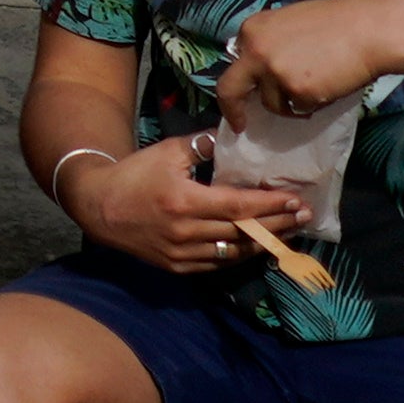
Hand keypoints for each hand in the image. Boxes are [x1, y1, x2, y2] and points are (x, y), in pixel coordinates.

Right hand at [64, 130, 308, 280]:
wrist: (97, 208)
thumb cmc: (133, 175)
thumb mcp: (166, 152)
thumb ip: (201, 146)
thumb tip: (230, 136)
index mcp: (185, 201)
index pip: (239, 207)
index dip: (271, 205)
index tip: (296, 201)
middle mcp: (186, 232)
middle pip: (243, 231)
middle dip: (279, 224)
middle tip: (305, 217)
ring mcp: (181, 253)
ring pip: (234, 251)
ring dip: (265, 243)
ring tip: (289, 233)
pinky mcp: (177, 266)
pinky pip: (217, 263)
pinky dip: (240, 254)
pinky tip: (257, 246)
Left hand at [216, 0, 403, 121]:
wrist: (371, 29)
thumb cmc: (339, 22)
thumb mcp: (292, 22)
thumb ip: (271, 42)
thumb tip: (263, 66)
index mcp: (252, 29)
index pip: (234, 63)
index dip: (242, 81)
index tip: (244, 95)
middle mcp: (256, 50)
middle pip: (229, 88)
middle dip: (232, 110)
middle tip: (240, 124)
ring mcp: (275, 73)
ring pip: (272, 103)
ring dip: (290, 103)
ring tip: (317, 86)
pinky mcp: (297, 92)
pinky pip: (299, 108)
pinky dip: (312, 104)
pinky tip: (329, 86)